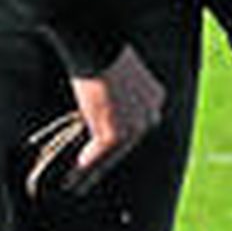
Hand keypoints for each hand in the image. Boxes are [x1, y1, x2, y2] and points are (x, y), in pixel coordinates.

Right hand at [65, 45, 165, 194]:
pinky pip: (100, 155)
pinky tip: (76, 172)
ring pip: (114, 154)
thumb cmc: (106, 56)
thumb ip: (119, 95)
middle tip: (93, 171)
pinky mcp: (117, 133)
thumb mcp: (120, 76)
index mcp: (155, 96)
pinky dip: (87, 166)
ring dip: (95, 168)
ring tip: (77, 180)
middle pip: (129, 144)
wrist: (100, 50)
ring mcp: (135, 125)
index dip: (123, 140)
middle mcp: (150, 113)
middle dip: (111, 158)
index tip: (109, 151)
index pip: (140, 126)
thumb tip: (103, 110)